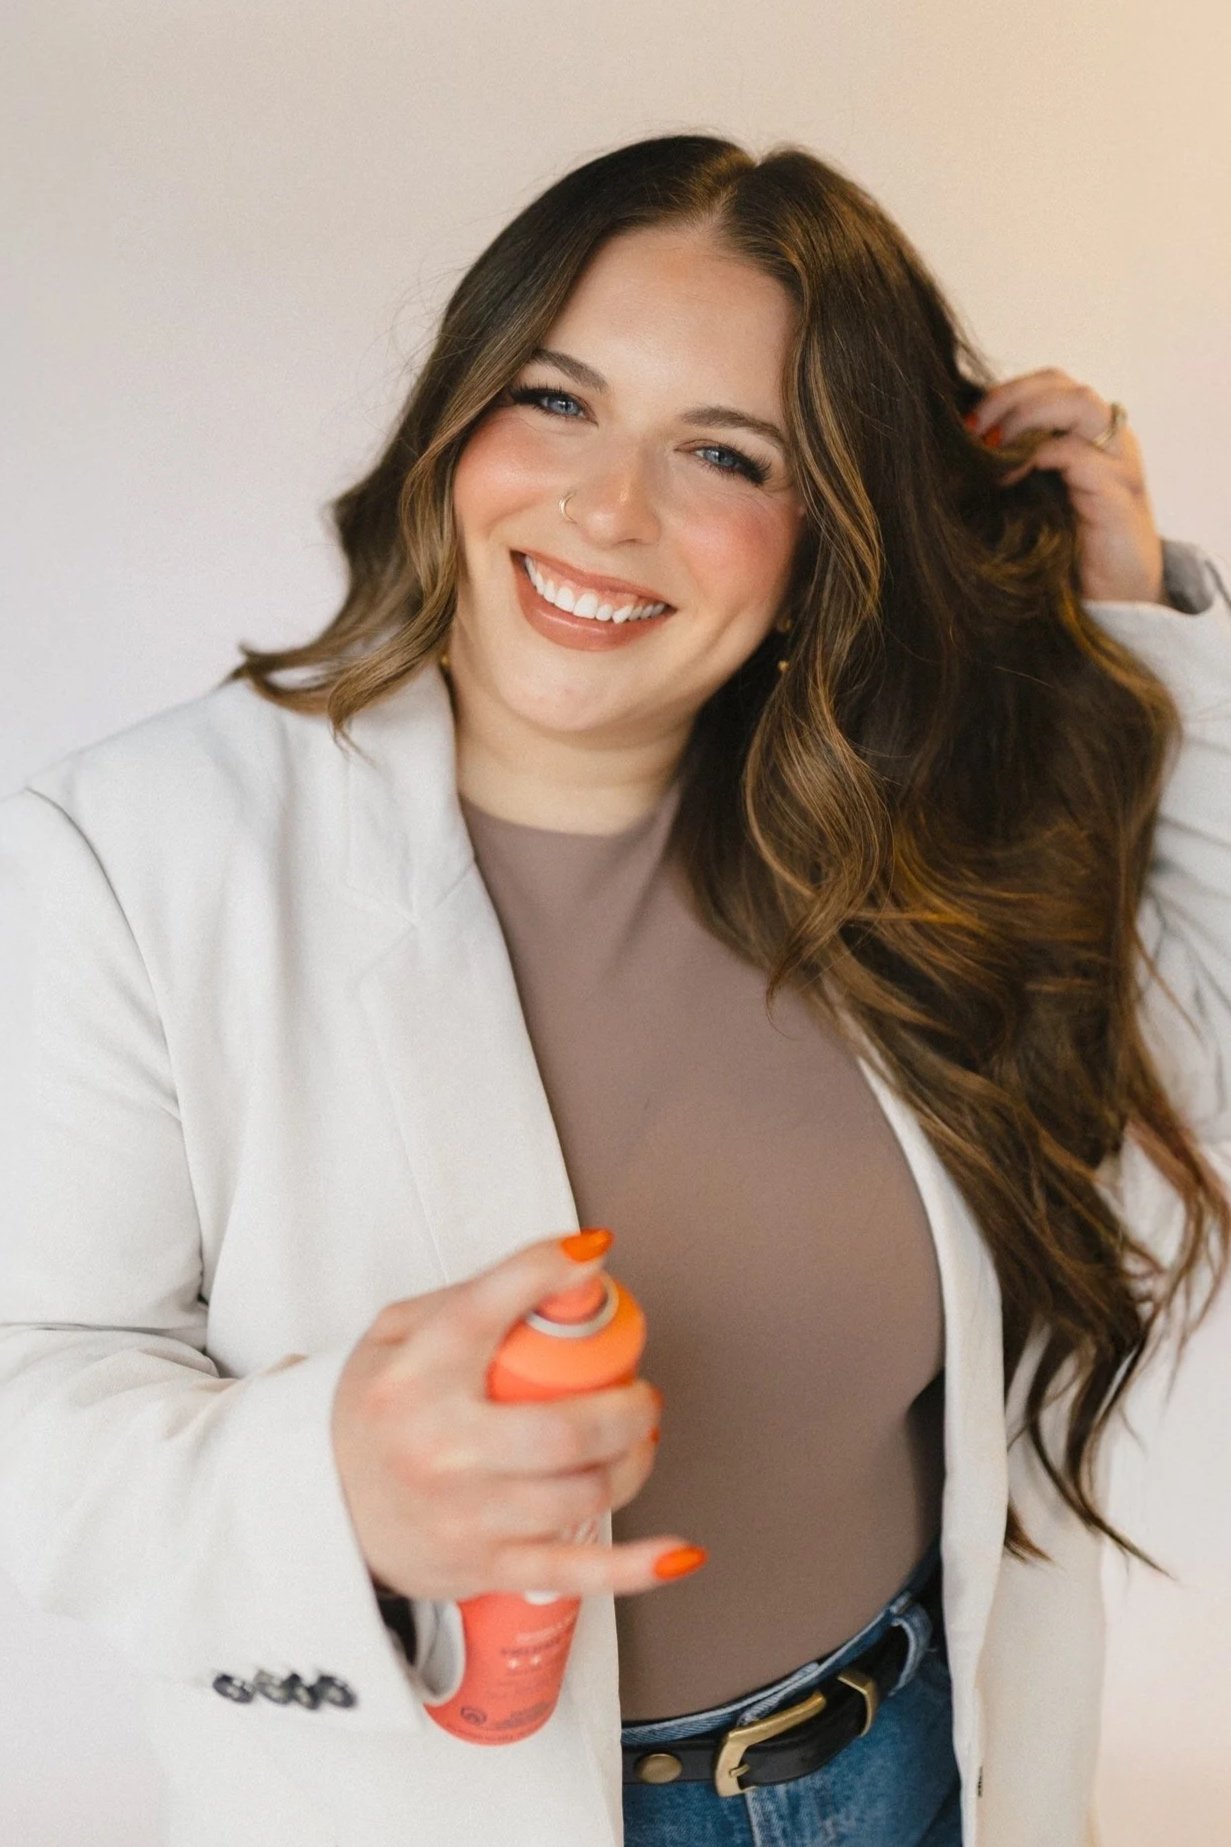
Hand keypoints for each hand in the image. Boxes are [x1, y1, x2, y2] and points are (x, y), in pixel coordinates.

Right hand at [330, 1234, 698, 1602]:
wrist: (313, 1511)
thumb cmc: (370, 1413)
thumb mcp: (393, 1336)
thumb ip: (467, 1301)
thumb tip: (564, 1270)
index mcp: (416, 1375)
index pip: (489, 1307)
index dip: (550, 1270)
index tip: (595, 1253)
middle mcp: (440, 1446)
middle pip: (563, 1427)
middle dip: (626, 1405)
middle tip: (639, 1391)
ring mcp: (465, 1515)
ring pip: (581, 1491)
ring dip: (633, 1459)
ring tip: (637, 1437)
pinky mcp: (484, 1569)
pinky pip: (574, 1570)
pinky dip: (634, 1566)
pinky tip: (678, 1551)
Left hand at [964, 370, 1165, 604]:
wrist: (1116, 604)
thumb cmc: (1068, 555)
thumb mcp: (1033, 501)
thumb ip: (1012, 468)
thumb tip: (955, 449)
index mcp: (1089, 437)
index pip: (1050, 384)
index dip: (1006, 392)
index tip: (965, 421)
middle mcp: (1109, 441)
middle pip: (1063, 384)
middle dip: (1010, 396)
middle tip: (971, 427)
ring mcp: (1119, 464)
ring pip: (1079, 405)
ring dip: (1026, 416)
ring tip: (990, 446)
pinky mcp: (1119, 495)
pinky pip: (1078, 455)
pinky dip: (1038, 456)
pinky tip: (1008, 478)